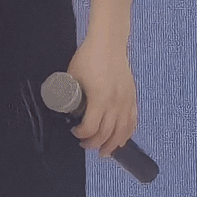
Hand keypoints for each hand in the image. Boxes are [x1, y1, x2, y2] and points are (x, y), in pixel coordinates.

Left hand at [66, 37, 137, 155]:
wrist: (108, 44)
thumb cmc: (89, 57)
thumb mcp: (73, 76)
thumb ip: (70, 93)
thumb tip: (64, 106)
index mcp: (100, 98)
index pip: (92, 128)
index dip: (82, 135)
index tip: (75, 133)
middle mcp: (116, 103)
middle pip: (107, 134)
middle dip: (95, 143)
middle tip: (85, 145)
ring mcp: (126, 101)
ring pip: (123, 131)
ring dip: (113, 144)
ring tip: (104, 152)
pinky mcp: (132, 97)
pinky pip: (133, 121)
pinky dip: (127, 133)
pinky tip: (121, 140)